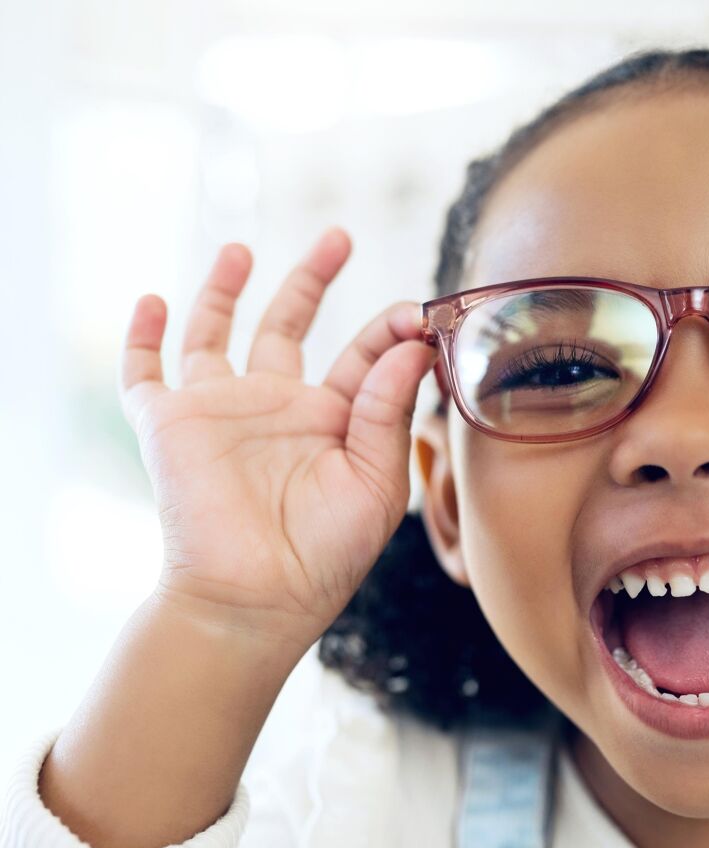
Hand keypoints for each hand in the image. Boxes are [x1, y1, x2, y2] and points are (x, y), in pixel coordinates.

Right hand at [119, 227, 437, 643]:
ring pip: (217, 334)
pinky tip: (152, 301)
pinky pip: (144, 371)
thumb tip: (412, 346)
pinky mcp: (169, 423)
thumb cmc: (325, 554)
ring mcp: (221, 411)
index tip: (417, 313)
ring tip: (242, 250)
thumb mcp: (375, 483)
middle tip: (339, 236)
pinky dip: (141, 335)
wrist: (255, 600)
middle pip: (291, 327)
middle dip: (312, 280)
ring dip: (226, 290)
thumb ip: (388, 413)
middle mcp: (278, 408)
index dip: (389, 332)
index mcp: (333, 421)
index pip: (362, 358)